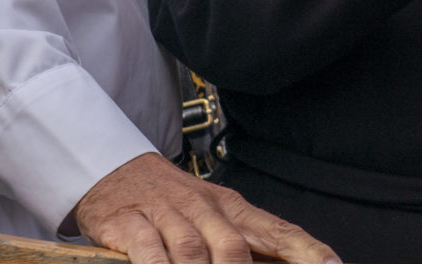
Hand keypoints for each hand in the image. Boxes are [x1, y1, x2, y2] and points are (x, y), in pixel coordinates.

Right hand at [73, 152, 339, 263]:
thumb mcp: (211, 215)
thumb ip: (244, 245)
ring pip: (194, 252)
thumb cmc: (171, 202)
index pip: (277, 230)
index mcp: (231, 207)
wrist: (114, 169)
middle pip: (233, 248)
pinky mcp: (130, 224)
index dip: (307, 251)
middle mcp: (203, 208)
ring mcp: (166, 215)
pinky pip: (150, 252)